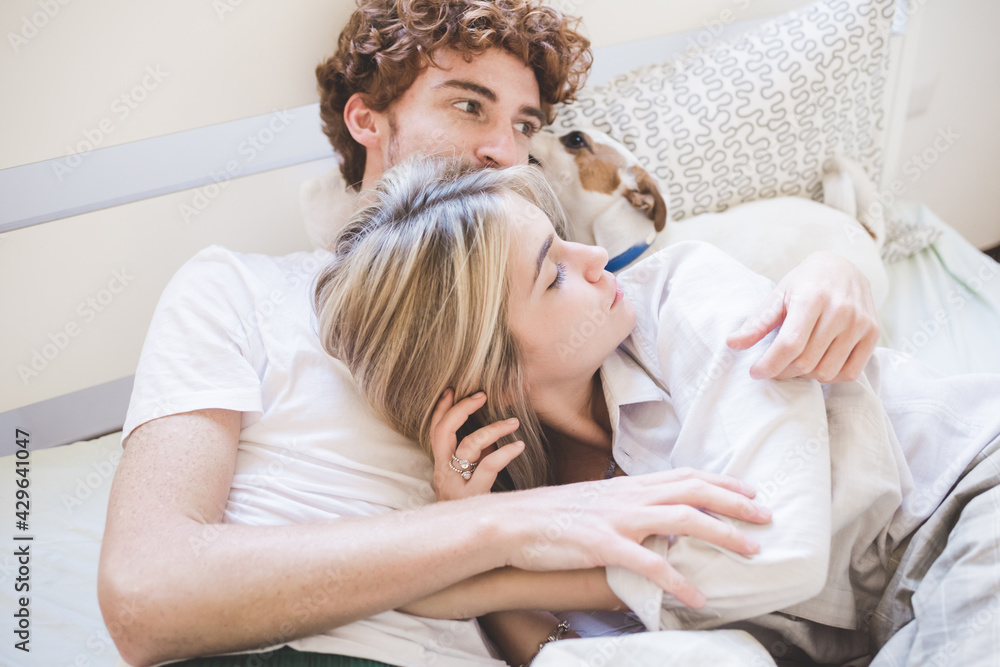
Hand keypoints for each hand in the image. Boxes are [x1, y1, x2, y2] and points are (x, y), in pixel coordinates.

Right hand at [429, 389, 524, 500]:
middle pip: (443, 432)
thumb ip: (477, 461)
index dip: (441, 409)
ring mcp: (456, 485)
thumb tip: (492, 441)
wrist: (463, 546)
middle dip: (461, 409)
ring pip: (469, 445)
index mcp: (442, 468)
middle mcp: (444, 474)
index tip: (451, 390)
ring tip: (514, 422)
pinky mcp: (473, 496)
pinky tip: (518, 446)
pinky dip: (504, 453)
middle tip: (481, 395)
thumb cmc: (469, 511)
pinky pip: (488, 466)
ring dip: (492, 429)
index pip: (435, 432)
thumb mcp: (470, 484)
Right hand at [500, 468, 771, 608]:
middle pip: (693, 491)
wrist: (510, 521)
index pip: (684, 476)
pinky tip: (696, 596)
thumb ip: (626, 507)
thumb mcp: (594, 503)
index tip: (750, 488)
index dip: (721, 481)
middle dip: (735, 502)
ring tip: (751, 551)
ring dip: (721, 534)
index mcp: (627, 485)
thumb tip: (652, 519)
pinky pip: (648, 564)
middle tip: (768, 516)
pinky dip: (676, 580)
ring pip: (682, 519)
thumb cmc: (550, 516)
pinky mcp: (603, 544)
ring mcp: (617, 519)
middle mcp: (629, 496)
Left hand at [726, 251, 879, 381]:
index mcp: (812, 298)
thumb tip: (731, 344)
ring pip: (826, 371)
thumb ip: (757, 322)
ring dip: (805, 376)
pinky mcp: (873, 334)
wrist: (844, 267)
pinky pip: (849, 373)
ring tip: (794, 363)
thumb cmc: (805, 282)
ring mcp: (860, 323)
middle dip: (783, 371)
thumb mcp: (778, 295)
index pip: (789, 344)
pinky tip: (817, 365)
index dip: (769, 364)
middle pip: (806, 361)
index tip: (755, 372)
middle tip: (773, 368)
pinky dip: (829, 377)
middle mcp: (841, 310)